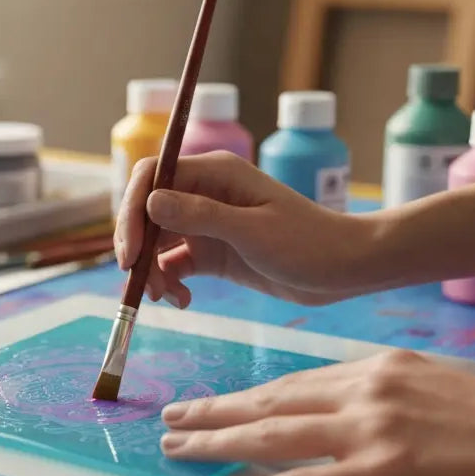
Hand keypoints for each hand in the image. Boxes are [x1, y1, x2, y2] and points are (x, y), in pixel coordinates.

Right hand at [113, 152, 375, 307]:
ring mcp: (208, 224)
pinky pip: (176, 265)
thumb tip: (151, 201)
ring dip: (152, 270)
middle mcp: (204, 194)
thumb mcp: (252, 231)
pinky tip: (183, 301)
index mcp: (214, 174)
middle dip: (138, 247)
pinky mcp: (214, 253)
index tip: (131, 251)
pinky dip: (171, 284)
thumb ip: (201, 215)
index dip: (132, 210)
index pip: (152, 177)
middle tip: (138, 283)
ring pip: (158, 242)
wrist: (343, 269)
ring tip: (165, 298)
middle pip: (148, 211)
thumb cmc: (307, 243)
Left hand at [160, 350, 474, 475]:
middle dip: (217, 409)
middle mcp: (368, 388)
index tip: (221, 401)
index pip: (300, 382)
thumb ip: (395, 395)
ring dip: (215, 441)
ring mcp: (372, 428)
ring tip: (176, 448)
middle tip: (174, 415)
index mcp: (383, 366)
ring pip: (271, 434)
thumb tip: (360, 411)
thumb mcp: (444, 388)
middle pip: (273, 400)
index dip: (253, 394)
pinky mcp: (382, 471)